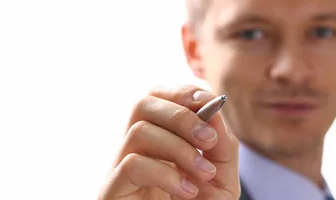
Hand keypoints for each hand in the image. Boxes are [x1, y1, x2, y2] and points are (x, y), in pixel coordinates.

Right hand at [98, 85, 239, 199]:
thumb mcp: (220, 179)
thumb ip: (221, 145)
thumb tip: (214, 110)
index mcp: (160, 139)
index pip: (157, 95)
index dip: (181, 91)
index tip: (208, 101)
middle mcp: (136, 148)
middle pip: (142, 103)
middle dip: (181, 115)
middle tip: (208, 139)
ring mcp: (121, 169)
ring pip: (138, 130)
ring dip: (179, 148)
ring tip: (203, 174)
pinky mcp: (113, 191)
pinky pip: (132, 165)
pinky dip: (167, 173)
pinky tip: (187, 191)